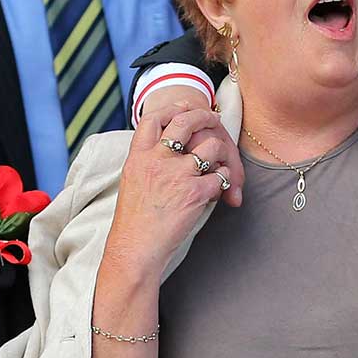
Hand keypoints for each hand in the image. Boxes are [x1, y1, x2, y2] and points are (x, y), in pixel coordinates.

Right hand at [109, 106, 232, 268]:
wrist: (135, 248)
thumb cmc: (134, 222)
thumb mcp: (132, 183)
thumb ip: (147, 163)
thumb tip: (164, 149)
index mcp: (138, 157)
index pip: (152, 119)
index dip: (171, 109)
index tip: (185, 108)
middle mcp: (157, 160)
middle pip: (185, 122)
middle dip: (204, 117)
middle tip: (214, 119)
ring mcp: (177, 175)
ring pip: (211, 146)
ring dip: (221, 153)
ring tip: (219, 163)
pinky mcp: (195, 192)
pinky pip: (222, 176)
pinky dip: (225, 181)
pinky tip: (219, 189)